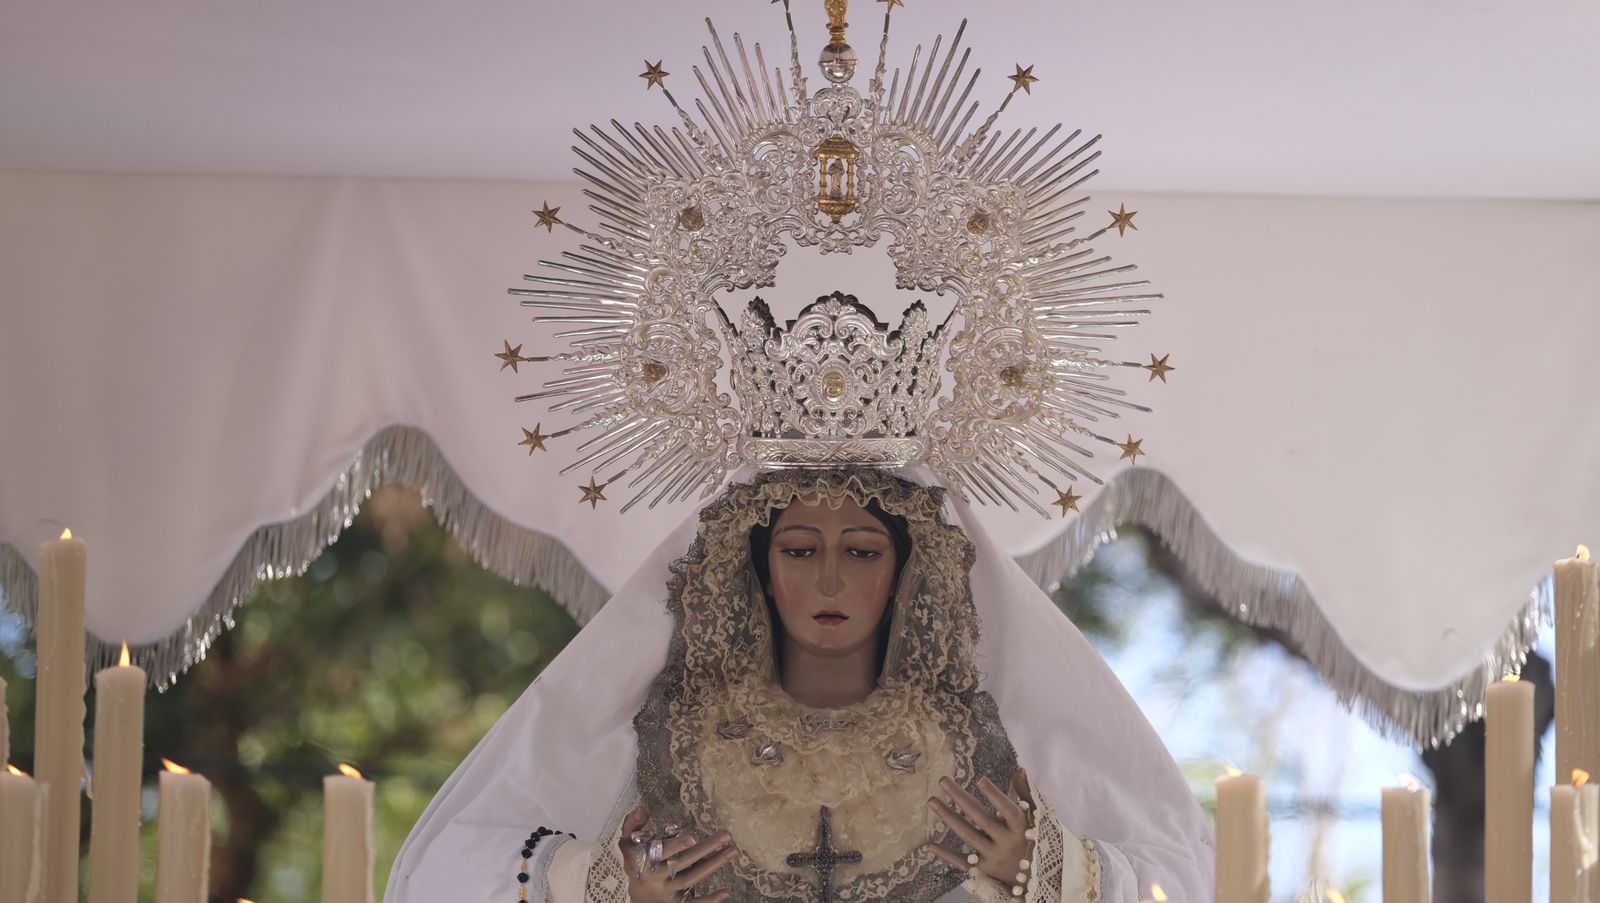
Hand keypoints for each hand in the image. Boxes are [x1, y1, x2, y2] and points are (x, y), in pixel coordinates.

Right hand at [617, 806, 736, 902]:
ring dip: (712, 865)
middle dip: (704, 849)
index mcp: (642, 860)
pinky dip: (708, 900)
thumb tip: (643, 808)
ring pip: (691, 879)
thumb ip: (633, 824)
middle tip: (725, 836)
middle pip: (682, 862)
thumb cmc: (633, 863)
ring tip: (731, 851)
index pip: (661, 851)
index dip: (677, 844)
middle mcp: (655, 877)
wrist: (635, 897)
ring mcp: (666, 892)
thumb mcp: (626, 843)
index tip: (693, 835)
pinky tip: (725, 892)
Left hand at [923, 768, 1033, 885]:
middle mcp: (1007, 843)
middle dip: (961, 798)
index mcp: (1022, 828)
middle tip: (942, 780)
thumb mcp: (1036, 817)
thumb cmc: (1035, 839)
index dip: (995, 795)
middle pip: (981, 819)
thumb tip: (1019, 769)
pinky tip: (929, 845)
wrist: (1037, 878)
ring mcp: (994, 857)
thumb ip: (1025, 793)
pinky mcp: (984, 870)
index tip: (979, 779)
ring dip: (948, 818)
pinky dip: (946, 855)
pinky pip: (963, 862)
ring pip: (968, 836)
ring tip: (932, 800)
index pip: (1008, 810)